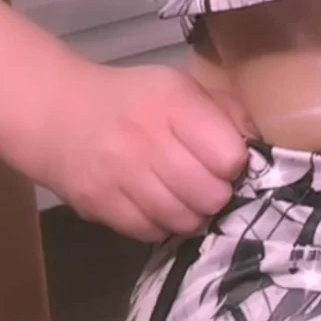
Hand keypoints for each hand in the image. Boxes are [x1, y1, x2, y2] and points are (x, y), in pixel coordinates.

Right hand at [31, 58, 256, 242]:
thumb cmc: (134, 102)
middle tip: (204, 184)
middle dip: (215, 194)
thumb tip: (261, 145)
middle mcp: (146, 139)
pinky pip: (152, 232)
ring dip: (191, 213)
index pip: (229, 157)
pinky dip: (160, 224)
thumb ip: (224, 112)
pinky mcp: (101, 205)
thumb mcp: (180, 88)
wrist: (59, 115)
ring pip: (183, 220)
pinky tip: (155, 205)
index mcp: (173, 103)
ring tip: (181, 196)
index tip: (223, 161)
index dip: (233, 165)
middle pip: (210, 195)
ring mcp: (120, 175)